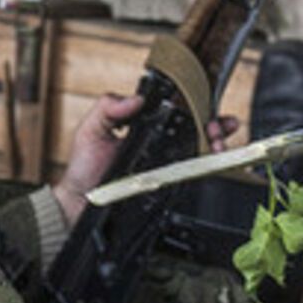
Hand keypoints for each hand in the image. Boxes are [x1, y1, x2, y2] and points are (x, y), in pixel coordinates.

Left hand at [51, 97, 245, 225]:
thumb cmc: (84, 169)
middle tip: (218, 129)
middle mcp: (159, 141)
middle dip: (214, 124)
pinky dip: (210, 164)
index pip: (175, 108)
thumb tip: (136, 99)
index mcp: (144, 124)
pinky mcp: (168, 181)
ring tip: (220, 144)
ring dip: (217, 141)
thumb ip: (107, 108)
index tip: (205, 102)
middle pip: (196, 126)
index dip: (195, 103)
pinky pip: (194, 171)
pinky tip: (215, 159)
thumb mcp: (90, 130)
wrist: (82, 203)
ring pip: (201, 147)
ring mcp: (166, 162)